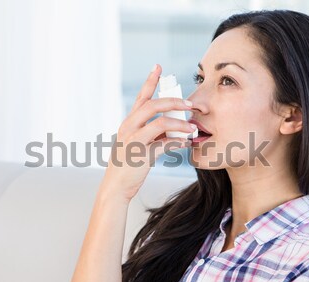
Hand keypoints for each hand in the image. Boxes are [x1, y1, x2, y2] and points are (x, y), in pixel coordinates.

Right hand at [99, 64, 195, 202]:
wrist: (115, 187)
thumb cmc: (128, 166)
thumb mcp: (137, 144)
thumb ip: (153, 134)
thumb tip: (174, 130)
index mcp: (128, 123)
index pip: (140, 97)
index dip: (150, 81)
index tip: (159, 67)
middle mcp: (128, 127)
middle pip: (153, 105)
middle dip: (174, 101)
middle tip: (190, 103)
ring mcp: (133, 140)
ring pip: (160, 122)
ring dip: (180, 123)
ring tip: (192, 127)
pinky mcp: (141, 154)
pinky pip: (164, 144)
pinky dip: (177, 142)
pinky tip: (186, 143)